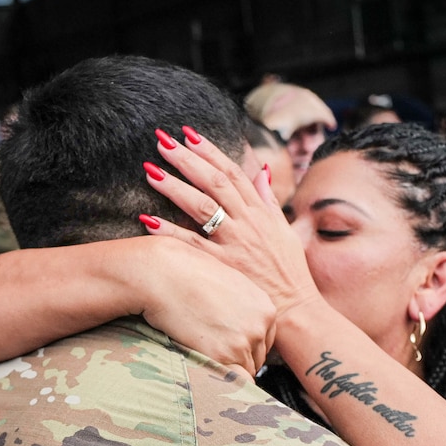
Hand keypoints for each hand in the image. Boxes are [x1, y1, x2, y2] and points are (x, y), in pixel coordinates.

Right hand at [137, 239, 275, 377]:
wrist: (162, 272)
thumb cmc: (186, 272)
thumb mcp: (225, 283)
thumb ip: (239, 307)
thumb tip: (234, 327)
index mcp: (264, 308)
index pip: (264, 341)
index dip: (243, 345)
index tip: (224, 342)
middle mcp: (260, 326)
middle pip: (256, 359)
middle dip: (235, 358)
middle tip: (208, 347)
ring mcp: (243, 342)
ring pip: (243, 372)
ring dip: (224, 368)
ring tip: (200, 352)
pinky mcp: (222, 355)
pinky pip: (229, 382)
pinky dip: (218, 381)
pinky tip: (200, 364)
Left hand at [140, 126, 320, 318]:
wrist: (297, 311)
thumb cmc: (291, 273)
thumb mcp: (286, 231)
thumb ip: (269, 200)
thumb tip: (261, 171)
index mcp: (261, 212)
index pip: (233, 173)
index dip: (209, 151)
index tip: (188, 134)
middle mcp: (248, 223)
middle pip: (214, 182)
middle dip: (187, 159)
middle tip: (162, 141)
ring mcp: (236, 244)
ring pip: (202, 207)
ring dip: (174, 187)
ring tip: (150, 171)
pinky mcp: (225, 267)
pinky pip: (193, 246)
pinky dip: (170, 232)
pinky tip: (147, 220)